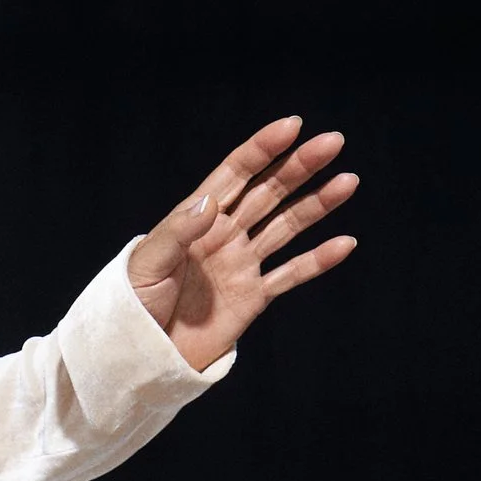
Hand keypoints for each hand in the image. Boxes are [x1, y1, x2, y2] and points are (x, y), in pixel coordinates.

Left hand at [127, 117, 359, 371]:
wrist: (138, 354)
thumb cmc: (132, 304)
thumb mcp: (146, 263)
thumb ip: (178, 232)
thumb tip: (211, 204)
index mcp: (196, 218)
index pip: (234, 174)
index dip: (262, 149)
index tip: (292, 126)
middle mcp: (224, 234)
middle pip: (268, 192)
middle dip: (299, 167)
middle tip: (333, 142)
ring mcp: (241, 263)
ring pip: (287, 227)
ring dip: (317, 204)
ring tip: (348, 181)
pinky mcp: (252, 296)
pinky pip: (290, 275)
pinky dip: (318, 261)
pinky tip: (345, 244)